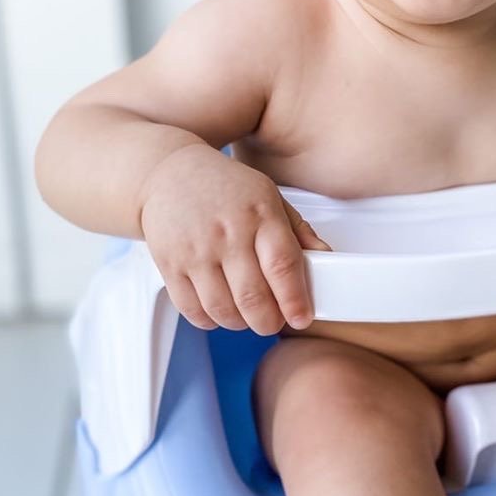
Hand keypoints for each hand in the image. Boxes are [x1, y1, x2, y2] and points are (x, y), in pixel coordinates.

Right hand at [139, 144, 330, 332]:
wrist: (170, 171)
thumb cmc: (226, 187)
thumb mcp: (270, 197)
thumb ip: (299, 231)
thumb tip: (325, 259)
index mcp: (259, 214)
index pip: (282, 266)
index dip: (294, 300)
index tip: (302, 318)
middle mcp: (227, 232)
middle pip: (253, 297)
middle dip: (269, 321)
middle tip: (274, 321)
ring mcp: (195, 250)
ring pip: (223, 310)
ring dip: (240, 323)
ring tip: (247, 314)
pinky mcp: (169, 263)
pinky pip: (193, 310)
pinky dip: (210, 320)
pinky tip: (220, 309)